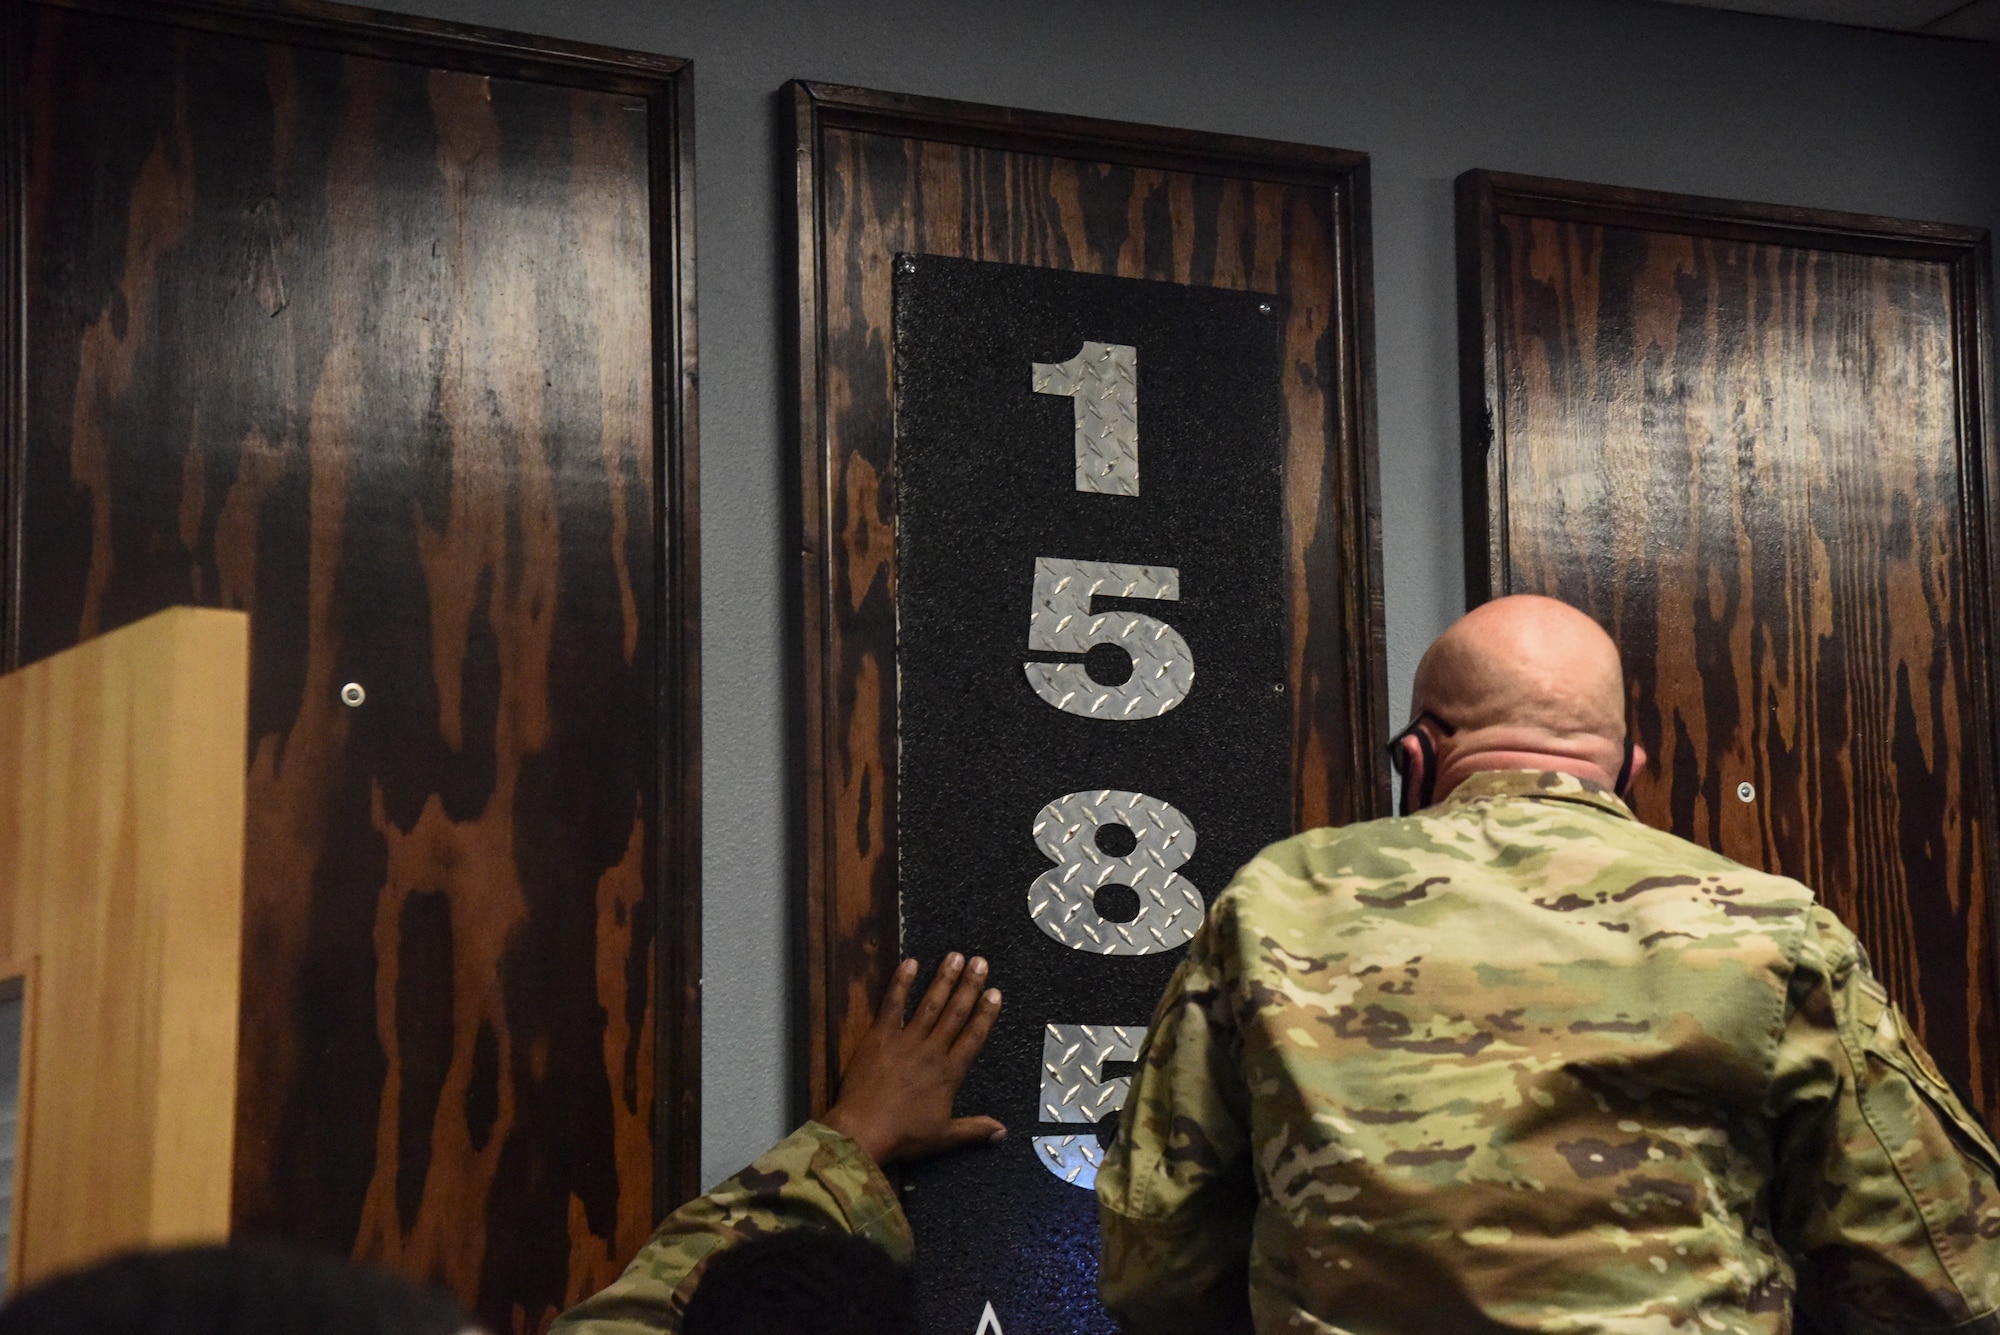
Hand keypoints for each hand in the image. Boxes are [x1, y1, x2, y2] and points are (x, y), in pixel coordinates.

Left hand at [821, 953, 1004, 1166]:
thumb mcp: (943, 1137)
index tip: (995, 993)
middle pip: (955, 1014)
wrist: (863, 1133)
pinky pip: (892, 1005)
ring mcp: (905, 1041)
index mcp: (949, 1074)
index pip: (973, 1037)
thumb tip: (1003, 1131)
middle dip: (969, 986)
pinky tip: (911, 963)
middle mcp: (931, 1052)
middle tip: (980, 963)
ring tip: (956, 957)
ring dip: (943, 979)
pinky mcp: (879, 1037)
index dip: (985, 1014)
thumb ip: (974, 1129)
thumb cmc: (903, 1136)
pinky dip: (901, 983)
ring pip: (929, 1004)